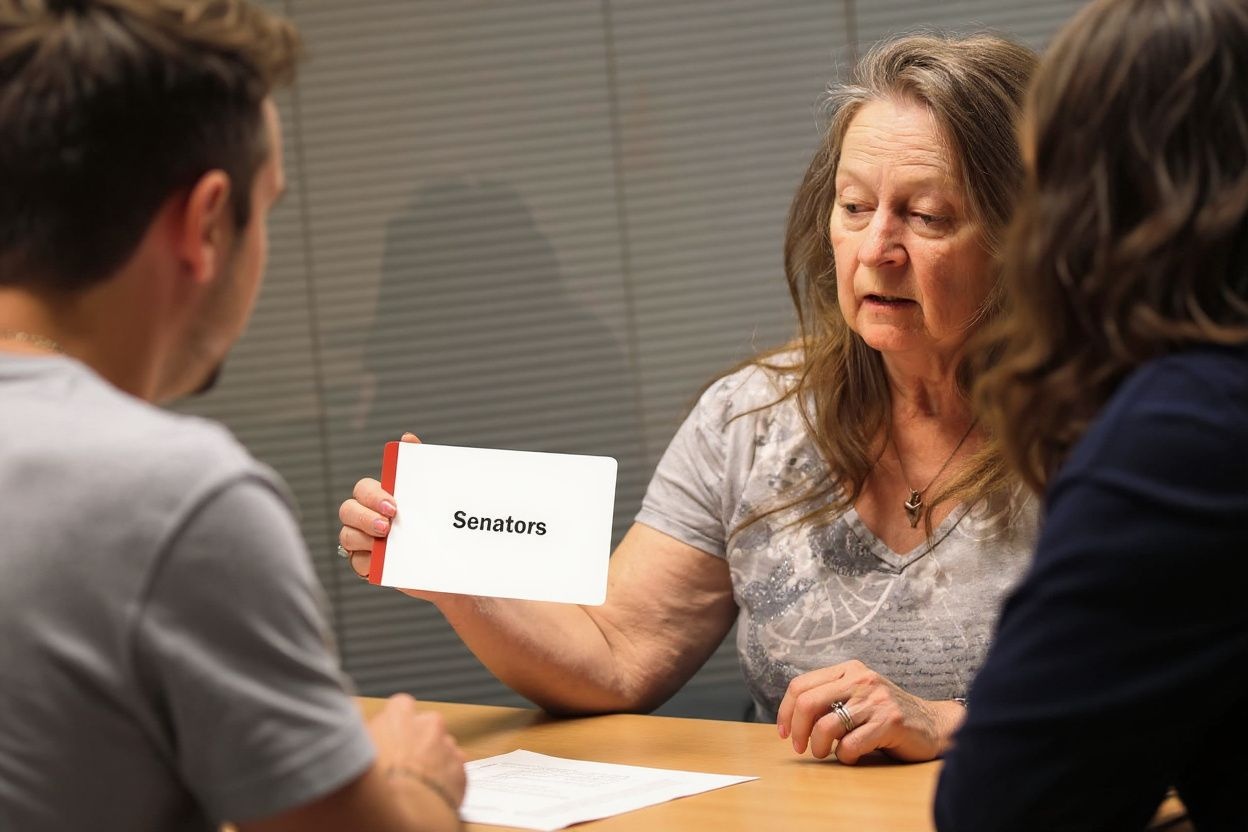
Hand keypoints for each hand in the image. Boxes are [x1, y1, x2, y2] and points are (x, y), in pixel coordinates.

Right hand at [337, 432, 420, 578]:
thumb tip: (408, 438)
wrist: (447, 561)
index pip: (363, 489)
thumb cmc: (432, 522)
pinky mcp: (367, 565)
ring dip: (363, 540)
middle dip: (364, 517)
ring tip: (385, 544)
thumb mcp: (428, 494)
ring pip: (346, 537)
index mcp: (378, 498)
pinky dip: (368, 562)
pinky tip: (383, 561)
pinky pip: (357, 563)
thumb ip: (418, 465)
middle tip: (386, 526)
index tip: (393, 506)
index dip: (373, 496)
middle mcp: (365, 518)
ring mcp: (363, 542)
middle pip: (347, 511)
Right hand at [366, 693, 466, 809]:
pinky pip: (452, 770)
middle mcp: (428, 724)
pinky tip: (427, 793)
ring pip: (440, 748)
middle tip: (398, 765)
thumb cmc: (373, 785)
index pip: (399, 708)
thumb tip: (355, 734)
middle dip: (415, 742)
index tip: (386, 741)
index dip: (392, 727)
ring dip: (430, 761)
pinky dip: (443, 780)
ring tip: (412, 783)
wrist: (403, 814)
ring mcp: (447, 746)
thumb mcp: (354, 749)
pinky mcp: (461, 770)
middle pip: (423, 727)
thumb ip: (364, 735)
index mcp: (399, 714)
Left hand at [775, 660, 963, 763]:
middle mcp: (860, 679)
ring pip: (827, 725)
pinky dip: (844, 756)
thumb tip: (791, 718)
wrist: (933, 724)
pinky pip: (851, 745)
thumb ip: (829, 698)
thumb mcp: (857, 696)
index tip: (784, 732)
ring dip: (819, 747)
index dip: (785, 711)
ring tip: (824, 753)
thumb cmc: (886, 715)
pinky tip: (851, 756)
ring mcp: (876, 700)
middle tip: (800, 747)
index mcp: (848, 670)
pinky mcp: (889, 721)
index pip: (801, 685)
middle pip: (808, 702)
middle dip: (798, 730)